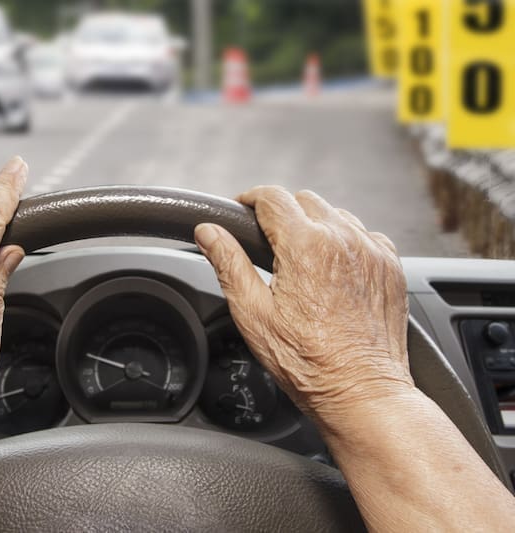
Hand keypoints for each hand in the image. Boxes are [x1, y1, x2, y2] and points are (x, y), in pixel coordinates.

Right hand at [194, 187, 413, 433]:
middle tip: (266, 242)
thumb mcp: (253, 313)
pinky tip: (332, 270)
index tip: (241, 210)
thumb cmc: (307, 362)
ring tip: (300, 260)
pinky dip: (345, 242)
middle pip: (304, 200)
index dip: (249, 199)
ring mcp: (372, 251)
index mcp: (305, 246)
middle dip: (281, 213)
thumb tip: (208, 233)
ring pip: (336, 215)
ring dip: (314, 226)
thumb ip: (228, 263)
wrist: (361, 391)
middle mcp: (343, 239)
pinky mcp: (390, 266)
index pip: (272, 197)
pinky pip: (364, 235)